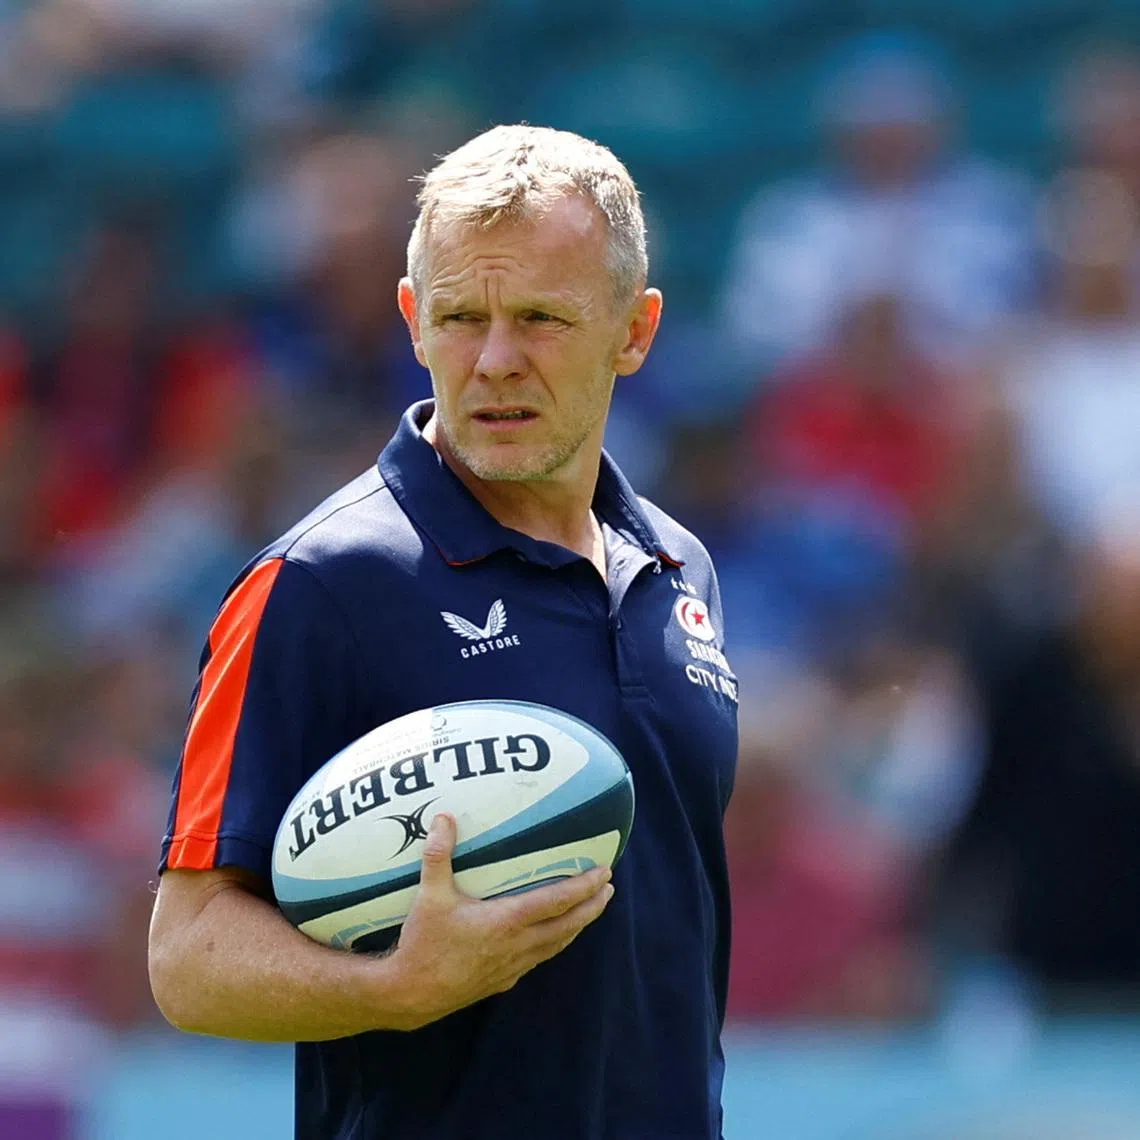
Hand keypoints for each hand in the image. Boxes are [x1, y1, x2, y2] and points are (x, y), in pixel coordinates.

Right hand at [384, 813, 613, 1029]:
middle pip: (568, 925)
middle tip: (609, 889)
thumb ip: (438, 855)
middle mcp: (517, 946)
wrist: (408, 995)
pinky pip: (538, 960)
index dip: (584, 887)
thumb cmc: (422, 944)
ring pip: (556, 946)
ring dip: (577, 926)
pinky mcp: (501, 981)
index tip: (605, 873)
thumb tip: (444, 817)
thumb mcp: (429, 895)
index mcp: (507, 922)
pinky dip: (553, 945)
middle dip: (592, 906)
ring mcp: (512, 967)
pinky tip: (550, 941)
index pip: (558, 901)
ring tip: (589, 912)